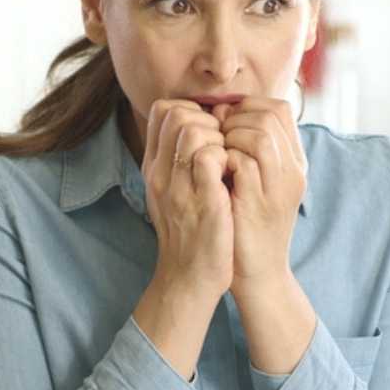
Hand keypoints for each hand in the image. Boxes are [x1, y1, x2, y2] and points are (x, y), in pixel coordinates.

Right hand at [142, 99, 233, 299]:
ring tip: (228, 161)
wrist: (189, 279)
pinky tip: (235, 176)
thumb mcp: (174, 193)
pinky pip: (211, 157)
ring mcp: (179, 187)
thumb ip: (180, 161)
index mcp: (154, 168)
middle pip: (177, 113)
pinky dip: (228, 158)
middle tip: (223, 146)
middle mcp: (160, 174)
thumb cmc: (190, 234)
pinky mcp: (202, 202)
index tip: (212, 132)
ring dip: (219, 138)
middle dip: (208, 120)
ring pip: (192, 130)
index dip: (193, 111)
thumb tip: (200, 127)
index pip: (163, 111)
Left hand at [211, 97, 306, 296]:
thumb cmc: (249, 224)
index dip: (248, 107)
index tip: (225, 122)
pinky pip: (242, 162)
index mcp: (295, 162)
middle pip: (270, 116)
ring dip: (230, 136)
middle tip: (217, 137)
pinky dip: (223, 159)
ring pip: (259, 134)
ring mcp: (278, 186)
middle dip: (235, 119)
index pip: (280, 109)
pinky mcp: (259, 202)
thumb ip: (248, 148)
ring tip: (217, 152)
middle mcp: (293, 170)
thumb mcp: (256, 181)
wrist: (259, 272)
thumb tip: (221, 110)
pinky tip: (214, 171)